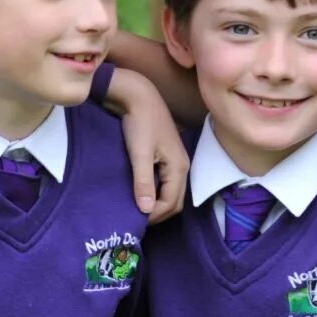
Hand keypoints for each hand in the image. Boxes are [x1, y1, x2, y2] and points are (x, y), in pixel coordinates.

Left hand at [104, 69, 188, 220]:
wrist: (138, 96)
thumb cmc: (139, 123)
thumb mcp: (139, 154)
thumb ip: (143, 182)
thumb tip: (146, 211)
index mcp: (179, 167)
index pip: (171, 203)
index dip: (154, 215)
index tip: (134, 220)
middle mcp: (182, 166)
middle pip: (174, 201)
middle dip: (158, 213)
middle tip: (135, 218)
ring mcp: (176, 160)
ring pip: (170, 192)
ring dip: (157, 203)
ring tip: (137, 207)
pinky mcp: (167, 156)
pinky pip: (165, 181)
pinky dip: (155, 191)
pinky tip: (140, 191)